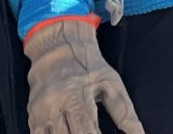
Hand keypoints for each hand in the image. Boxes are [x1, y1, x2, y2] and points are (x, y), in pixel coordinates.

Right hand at [24, 16, 144, 133]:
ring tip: (78, 132)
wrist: (55, 47)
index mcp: (76, 93)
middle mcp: (55, 103)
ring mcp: (41, 111)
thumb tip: (140, 133)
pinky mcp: (32, 116)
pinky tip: (65, 133)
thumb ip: (124, 111)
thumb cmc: (87, 66)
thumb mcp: (110, 82)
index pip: (87, 129)